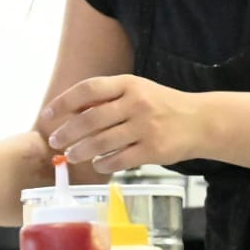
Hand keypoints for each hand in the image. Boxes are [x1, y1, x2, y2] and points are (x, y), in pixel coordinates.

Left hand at [43, 74, 197, 172]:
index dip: (63, 102)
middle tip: (55, 142)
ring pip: (101, 143)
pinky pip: (118, 160)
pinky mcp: (153, 150)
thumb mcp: (136, 92)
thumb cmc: (160, 106)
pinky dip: (102, 164)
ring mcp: (146, 127)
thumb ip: (106, 99)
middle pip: (90, 120)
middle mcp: (136, 103)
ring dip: (80, 151)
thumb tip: (68, 111)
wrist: (202, 121)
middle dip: (67, 133)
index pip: (87, 90)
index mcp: (129, 84)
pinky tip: (98, 164)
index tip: (47, 115)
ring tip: (71, 155)